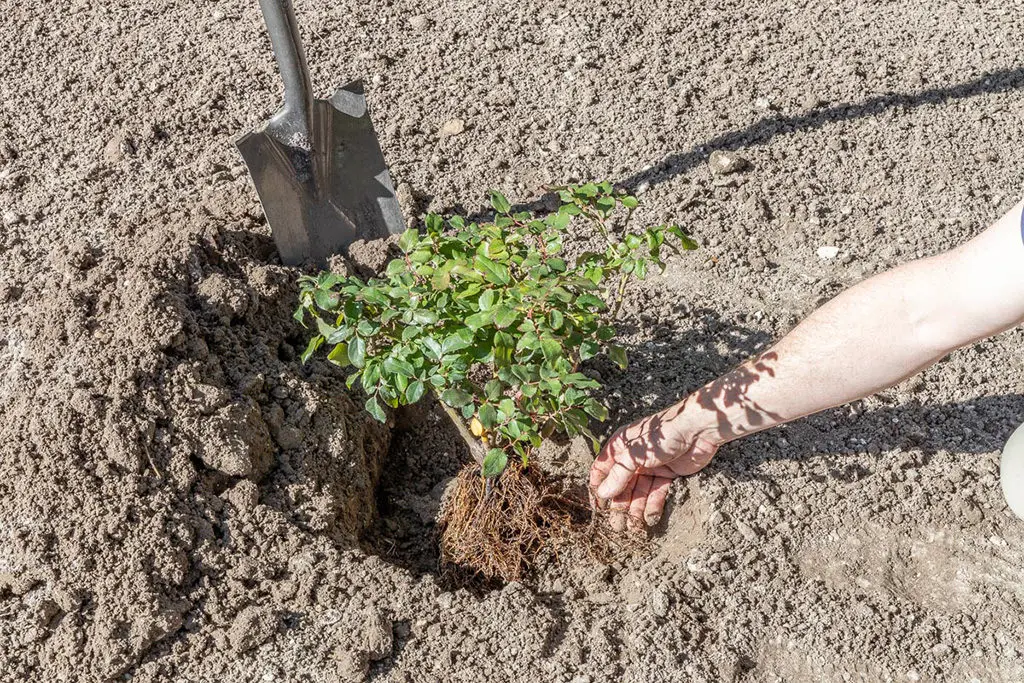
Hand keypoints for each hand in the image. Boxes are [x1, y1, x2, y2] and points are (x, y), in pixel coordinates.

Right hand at [589, 403, 718, 529]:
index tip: (596, 509)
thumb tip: (603, 493)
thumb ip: (619, 474)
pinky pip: (656, 493)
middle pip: (622, 485)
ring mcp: (650, 466)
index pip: (602, 470)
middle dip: (619, 505)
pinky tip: (649, 519)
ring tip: (632, 530)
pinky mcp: (667, 474)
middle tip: (616, 526)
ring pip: (639, 492)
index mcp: (620, 446)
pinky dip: (653, 506)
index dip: (598, 488)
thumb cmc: (664, 433)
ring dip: (635, 510)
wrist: (698, 430)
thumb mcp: (635, 454)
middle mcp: (633, 457)